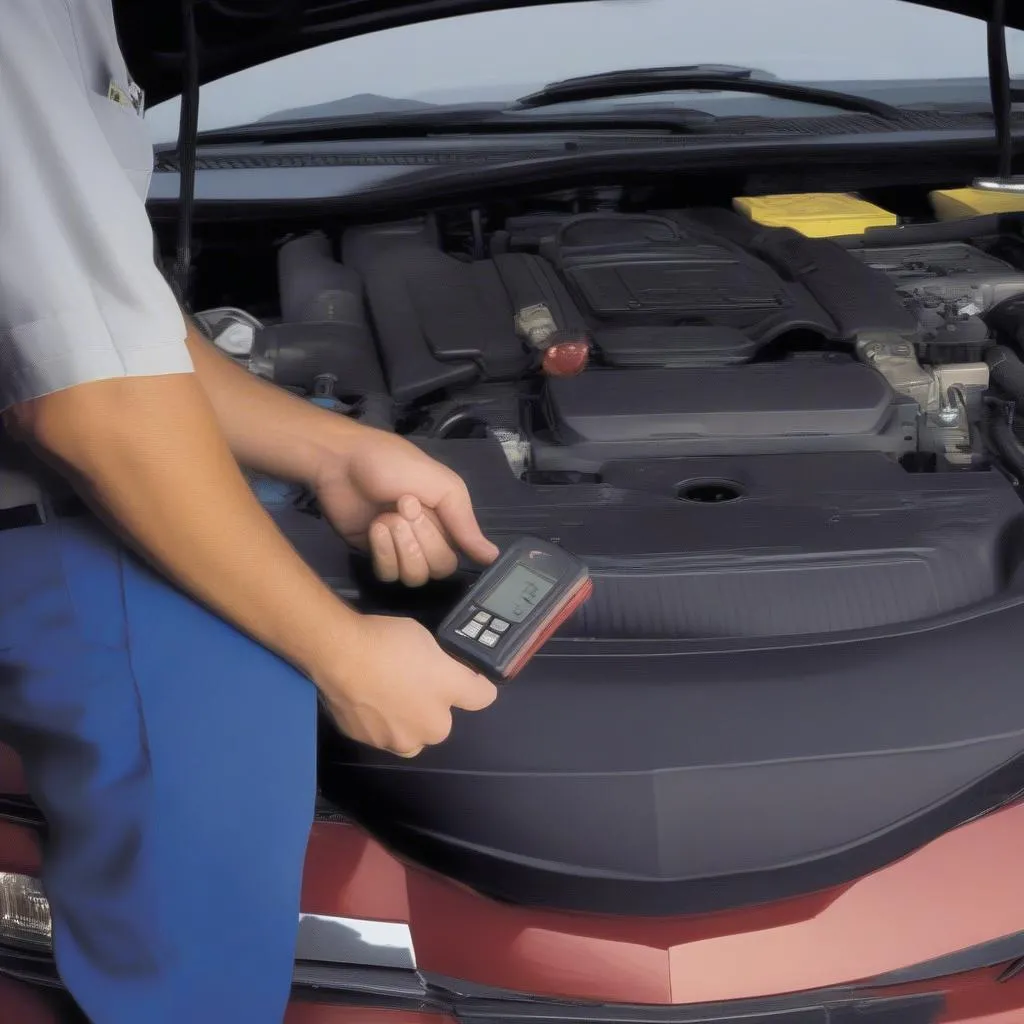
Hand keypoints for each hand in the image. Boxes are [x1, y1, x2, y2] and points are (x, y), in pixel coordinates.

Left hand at [315, 428, 498, 584]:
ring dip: (399, 547)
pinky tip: (372, 528)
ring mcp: (399, 550)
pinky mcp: (374, 556)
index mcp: (446, 521)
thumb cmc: (393, 464)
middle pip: (436, 569)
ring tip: (384, 519)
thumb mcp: (440, 484)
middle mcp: (427, 539)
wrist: (341, 462)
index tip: (419, 506)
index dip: (437, 539)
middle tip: (399, 509)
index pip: (456, 557)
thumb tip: (492, 557)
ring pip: (413, 577)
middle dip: (418, 541)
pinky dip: (382, 552)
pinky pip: (388, 575)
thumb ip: (465, 521)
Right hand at [318, 614, 497, 756]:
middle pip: (440, 723)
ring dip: (405, 722)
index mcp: (449, 700)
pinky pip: (381, 735)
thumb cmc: (390, 643)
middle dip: (431, 708)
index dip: (474, 683)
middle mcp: (429, 729)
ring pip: (411, 736)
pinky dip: (377, 722)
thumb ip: (447, 666)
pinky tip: (367, 699)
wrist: (340, 655)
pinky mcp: (368, 742)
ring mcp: (397, 740)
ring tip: (387, 695)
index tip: (465, 675)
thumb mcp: (431, 642)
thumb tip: (446, 674)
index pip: (482, 696)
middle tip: (413, 683)